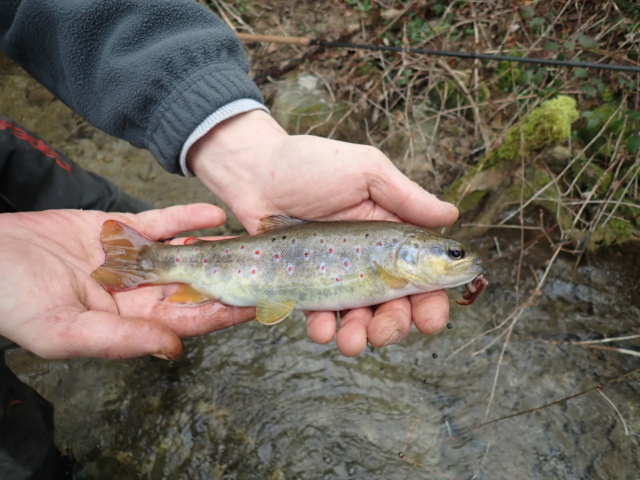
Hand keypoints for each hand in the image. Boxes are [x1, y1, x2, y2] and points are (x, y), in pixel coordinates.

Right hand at [0, 204, 253, 359]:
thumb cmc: (13, 301)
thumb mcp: (64, 331)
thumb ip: (121, 340)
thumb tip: (173, 348)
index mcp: (129, 323)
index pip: (187, 320)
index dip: (222, 312)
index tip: (256, 304)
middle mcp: (137, 294)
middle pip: (195, 287)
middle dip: (230, 279)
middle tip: (267, 268)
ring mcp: (131, 261)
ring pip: (183, 254)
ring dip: (216, 248)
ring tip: (251, 241)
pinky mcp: (118, 231)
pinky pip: (161, 225)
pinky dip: (186, 220)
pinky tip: (214, 215)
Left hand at [187, 110, 458, 355]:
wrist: (254, 172)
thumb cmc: (311, 164)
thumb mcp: (366, 171)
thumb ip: (406, 197)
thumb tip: (452, 216)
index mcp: (391, 236)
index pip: (423, 276)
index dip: (432, 302)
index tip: (430, 319)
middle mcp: (369, 261)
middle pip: (396, 306)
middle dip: (395, 327)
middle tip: (383, 333)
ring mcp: (337, 276)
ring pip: (360, 318)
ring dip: (362, 336)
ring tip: (352, 342)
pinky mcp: (306, 285)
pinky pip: (320, 315)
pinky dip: (324, 328)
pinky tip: (321, 327)